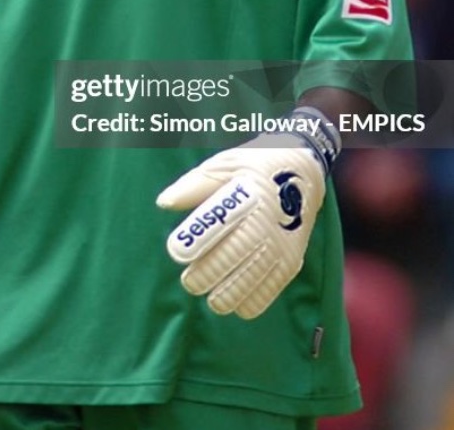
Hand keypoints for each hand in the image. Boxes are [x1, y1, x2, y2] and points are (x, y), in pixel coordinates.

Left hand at [156, 109, 339, 318]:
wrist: (303, 173)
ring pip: (249, 280)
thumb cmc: (253, 168)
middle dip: (206, 274)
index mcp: (246, 191)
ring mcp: (281, 244)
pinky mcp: (291, 262)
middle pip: (232, 255)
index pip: (219, 219)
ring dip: (225, 295)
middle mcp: (266, 220)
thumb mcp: (224, 165)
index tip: (176, 251)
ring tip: (209, 294)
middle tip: (190, 281)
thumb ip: (193, 185)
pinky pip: (268, 292)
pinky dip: (247, 302)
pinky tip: (233, 299)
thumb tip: (164, 203)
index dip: (196, 238)